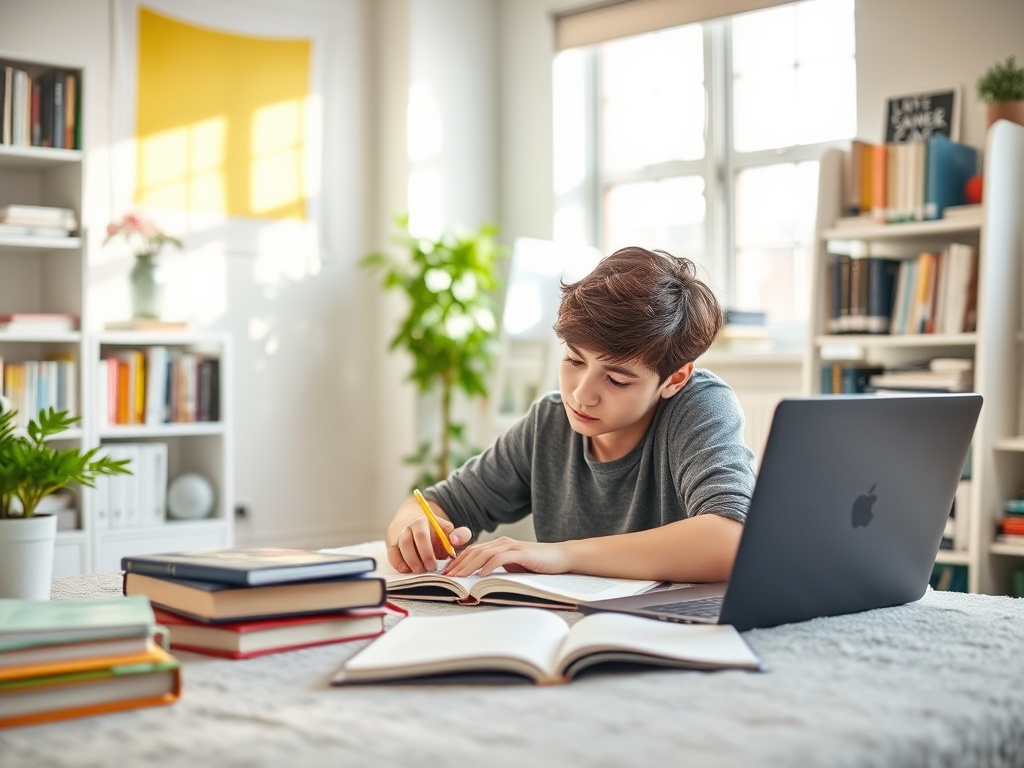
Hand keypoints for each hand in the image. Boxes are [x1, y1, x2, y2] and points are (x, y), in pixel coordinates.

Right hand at [387, 516, 471, 573]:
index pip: (421, 536)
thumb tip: (454, 540)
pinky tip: (407, 570)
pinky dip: (397, 565)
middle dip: (416, 560)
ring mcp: (398, 537)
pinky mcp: (392, 546)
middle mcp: (407, 528)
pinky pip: (391, 556)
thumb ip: (460, 534)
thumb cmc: (437, 532)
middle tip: (425, 571)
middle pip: (406, 544)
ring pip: (397, 550)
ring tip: (417, 572)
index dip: (426, 553)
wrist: (415, 523)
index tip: (433, 566)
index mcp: (422, 522)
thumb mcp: (450, 531)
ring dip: (407, 564)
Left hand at [442, 536, 571, 576]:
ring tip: (458, 577)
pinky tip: (481, 575)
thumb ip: (497, 569)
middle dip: (458, 565)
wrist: (561, 557)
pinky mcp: (522, 553)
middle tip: (446, 577)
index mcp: (498, 545)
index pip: (472, 552)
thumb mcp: (513, 567)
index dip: (457, 562)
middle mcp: (502, 543)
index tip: (447, 574)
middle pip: (474, 552)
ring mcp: (512, 546)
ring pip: (484, 554)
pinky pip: (501, 558)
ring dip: (469, 566)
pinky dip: (489, 566)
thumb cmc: (537, 564)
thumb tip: (478, 580)